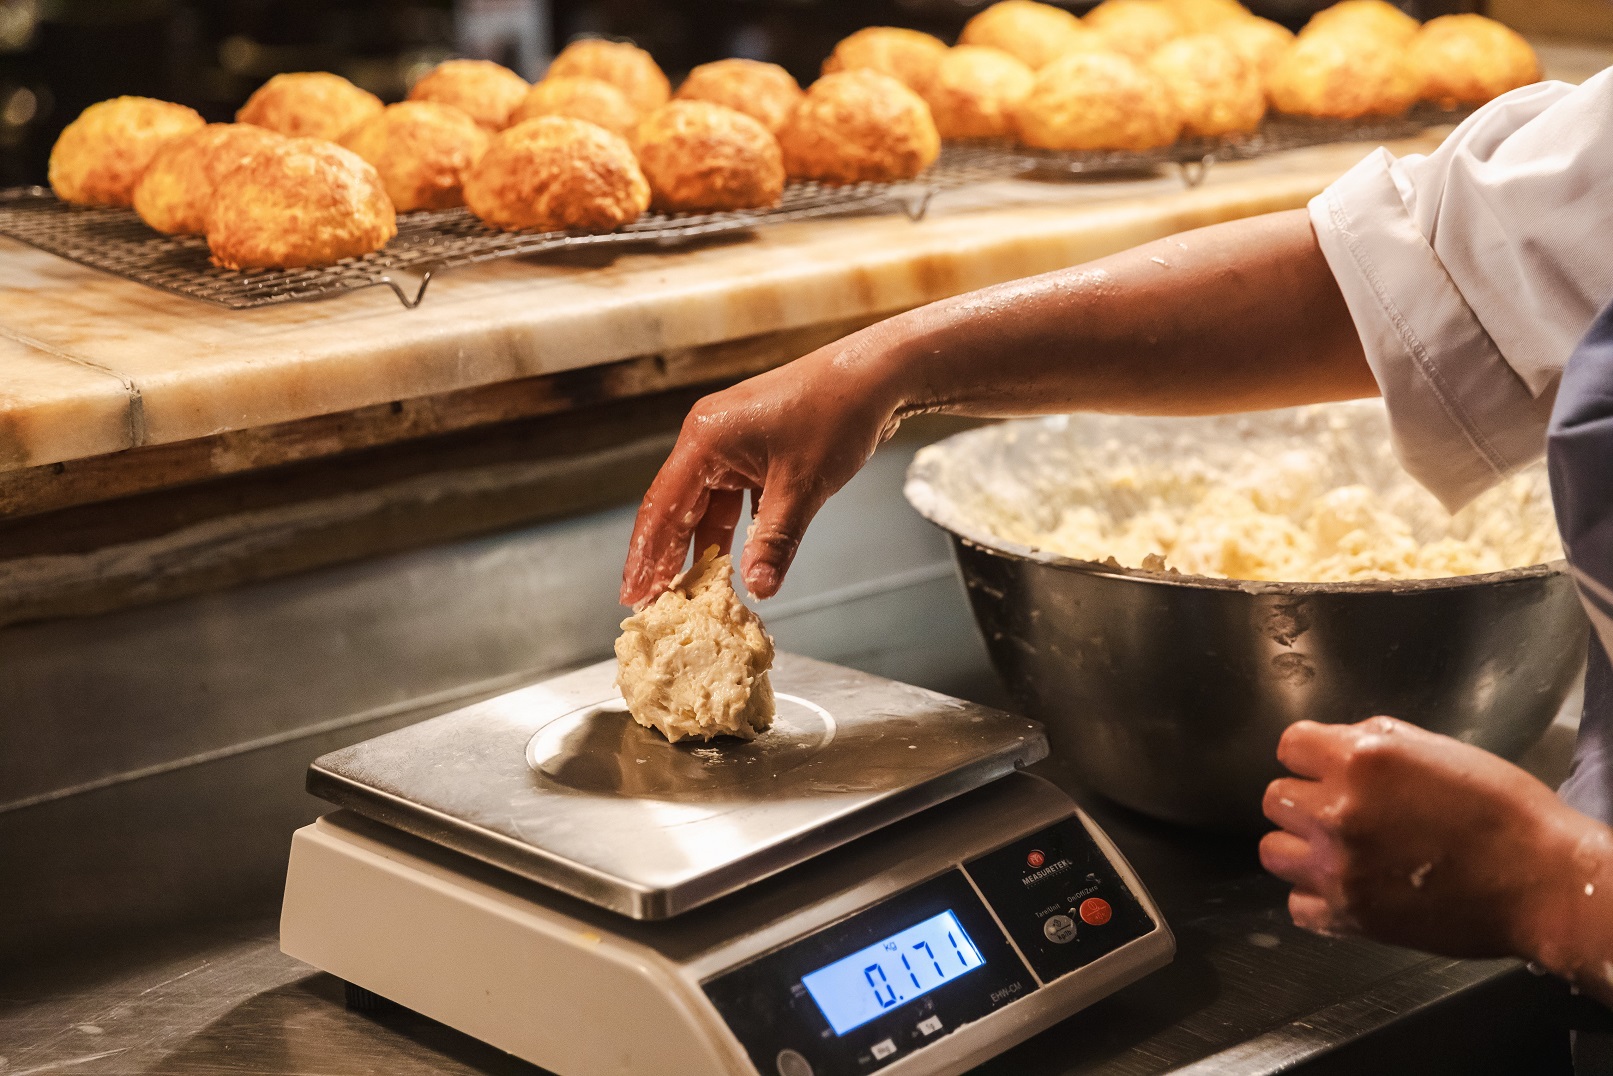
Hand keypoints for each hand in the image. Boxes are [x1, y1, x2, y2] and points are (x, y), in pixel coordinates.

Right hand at [619, 325, 906, 604]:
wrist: (875, 376)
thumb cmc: (836, 413)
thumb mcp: (802, 485)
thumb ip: (775, 540)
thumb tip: (758, 588)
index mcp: (706, 439)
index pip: (663, 506)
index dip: (646, 556)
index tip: (634, 596)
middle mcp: (709, 439)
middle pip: (677, 508)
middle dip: (666, 558)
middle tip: (652, 604)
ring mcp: (731, 444)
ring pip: (706, 506)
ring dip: (702, 548)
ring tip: (690, 593)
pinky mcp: (754, 451)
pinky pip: (732, 499)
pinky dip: (732, 531)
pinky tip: (730, 565)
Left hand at [1260, 716, 1591, 959]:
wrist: (1542, 883)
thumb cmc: (1503, 810)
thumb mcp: (1438, 748)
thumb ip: (1373, 742)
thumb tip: (1336, 744)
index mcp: (1360, 760)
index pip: (1288, 745)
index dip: (1309, 755)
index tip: (1326, 767)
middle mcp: (1338, 812)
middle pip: (1274, 798)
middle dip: (1304, 799)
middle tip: (1340, 810)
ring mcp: (1338, 868)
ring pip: (1272, 852)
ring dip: (1300, 848)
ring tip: (1338, 850)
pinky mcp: (1348, 916)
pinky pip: (1297, 905)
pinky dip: (1317, 898)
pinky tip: (1349, 887)